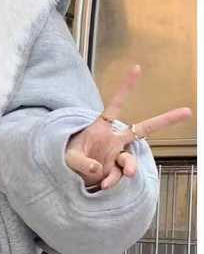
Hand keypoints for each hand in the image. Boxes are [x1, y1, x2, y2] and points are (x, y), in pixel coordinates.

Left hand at [65, 64, 191, 190]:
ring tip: (126, 174)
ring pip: (129, 159)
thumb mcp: (68, 157)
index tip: (137, 68)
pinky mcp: (113, 172)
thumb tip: (98, 170)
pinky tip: (104, 185)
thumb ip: (81, 162)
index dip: (126, 88)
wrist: (66, 176)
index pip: (115, 105)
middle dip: (165, 120)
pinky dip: (111, 181)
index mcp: (102, 128)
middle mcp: (113, 141)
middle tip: (187, 111)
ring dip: (129, 167)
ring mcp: (115, 157)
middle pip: (143, 129)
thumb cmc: (66, 159)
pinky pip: (117, 176)